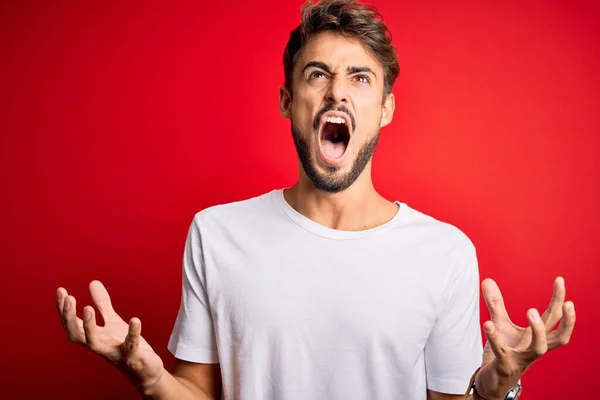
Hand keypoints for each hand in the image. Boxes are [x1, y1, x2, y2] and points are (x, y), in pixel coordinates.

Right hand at [56, 280, 163, 392]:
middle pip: (76, 334)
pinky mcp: (132, 357)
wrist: (144, 370)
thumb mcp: (114, 322)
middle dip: (70, 317)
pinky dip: (132, 333)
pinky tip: (135, 319)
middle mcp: (100, 345)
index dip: (64, 310)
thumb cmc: (125, 346)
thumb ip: (103, 304)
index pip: (72, 324)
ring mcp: (114, 352)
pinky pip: (131, 345)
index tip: (61, 290)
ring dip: (89, 327)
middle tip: (69, 298)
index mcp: (94, 336)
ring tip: (87, 308)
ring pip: (94, 344)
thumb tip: (93, 282)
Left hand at [475, 276, 575, 399]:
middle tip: (567, 302)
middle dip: (566, 320)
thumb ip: (495, 304)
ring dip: (538, 330)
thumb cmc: (502, 353)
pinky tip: (487, 323)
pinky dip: (495, 337)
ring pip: (539, 348)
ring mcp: (521, 359)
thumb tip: (487, 280)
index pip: (553, 318)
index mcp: (536, 338)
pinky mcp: (504, 366)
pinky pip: (502, 351)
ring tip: (530, 310)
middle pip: (558, 336)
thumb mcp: (500, 325)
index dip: (559, 300)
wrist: (492, 381)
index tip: (560, 279)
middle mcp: (534, 349)